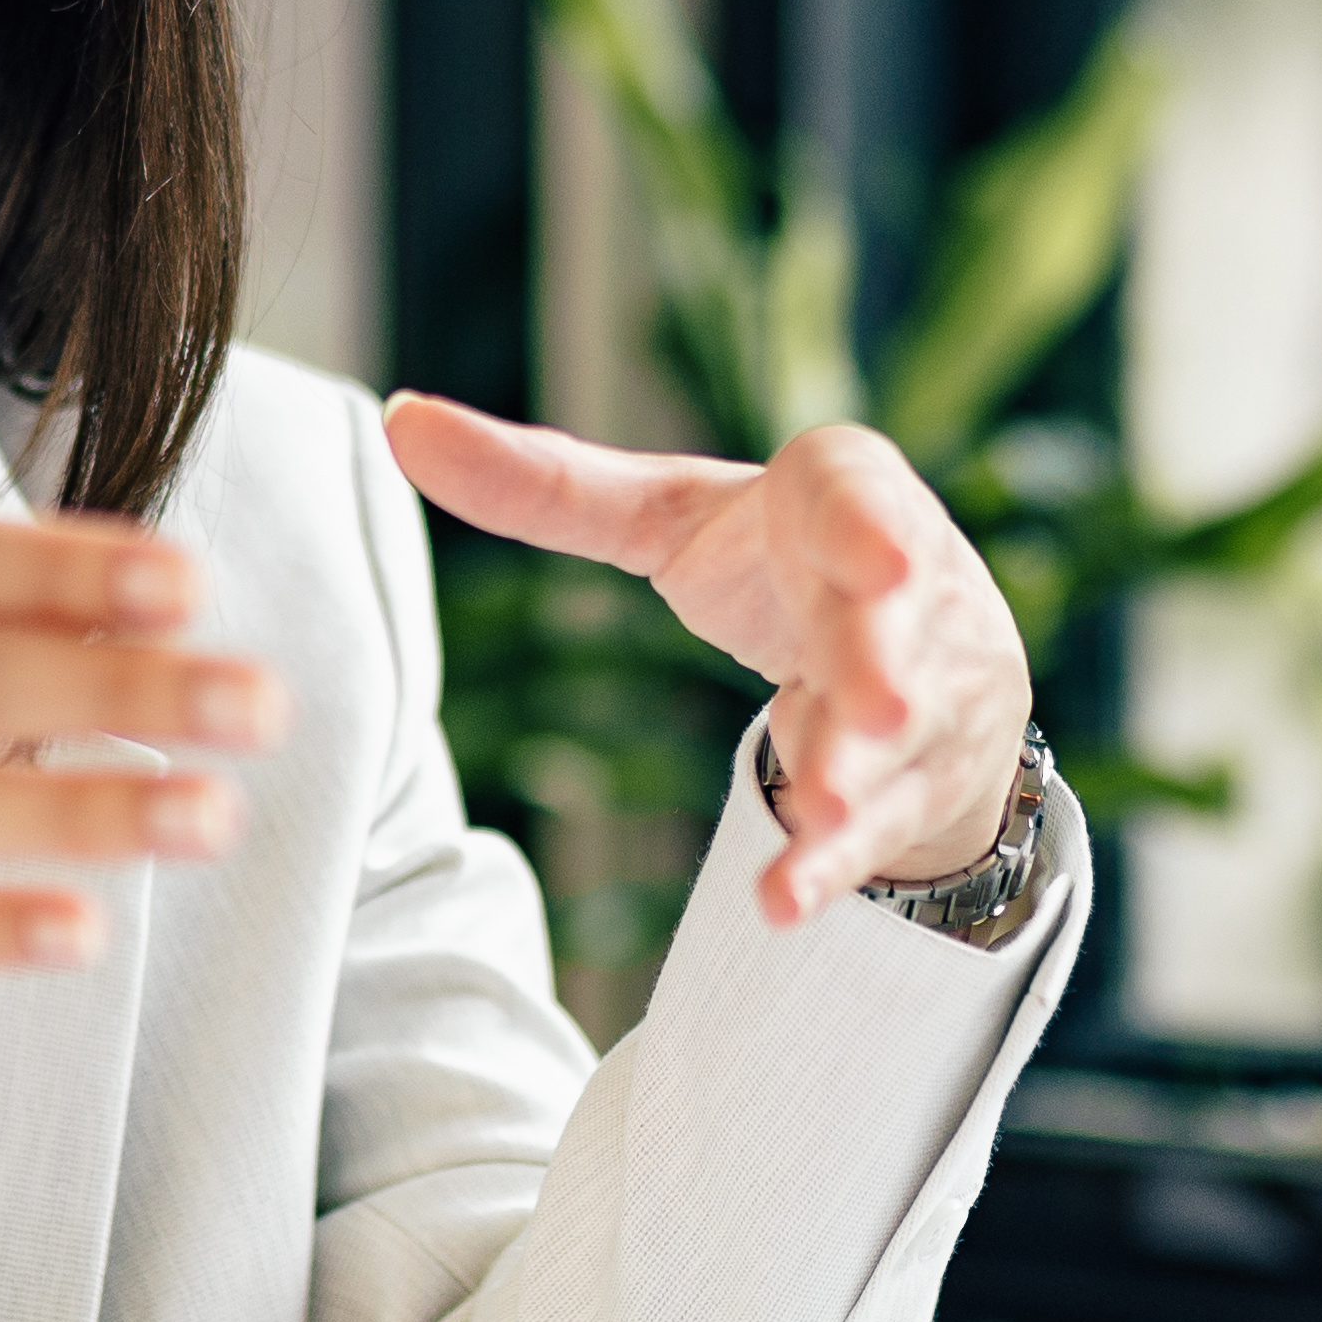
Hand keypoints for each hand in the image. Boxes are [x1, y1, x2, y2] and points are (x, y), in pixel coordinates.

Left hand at [382, 395, 1033, 919]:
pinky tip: (781, 903)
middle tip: (871, 701)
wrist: (924, 664)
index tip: (877, 559)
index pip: (856, 499)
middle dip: (880, 663)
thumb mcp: (670, 518)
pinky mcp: (915, 785)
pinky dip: (828, 867)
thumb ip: (546, 481)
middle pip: (887, 629)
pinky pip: (873, 830)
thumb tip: (397, 418)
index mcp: (837, 495)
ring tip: (818, 805)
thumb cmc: (779, 564)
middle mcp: (899, 593)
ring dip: (854, 776)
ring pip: (889, 741)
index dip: (868, 528)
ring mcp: (920, 694)